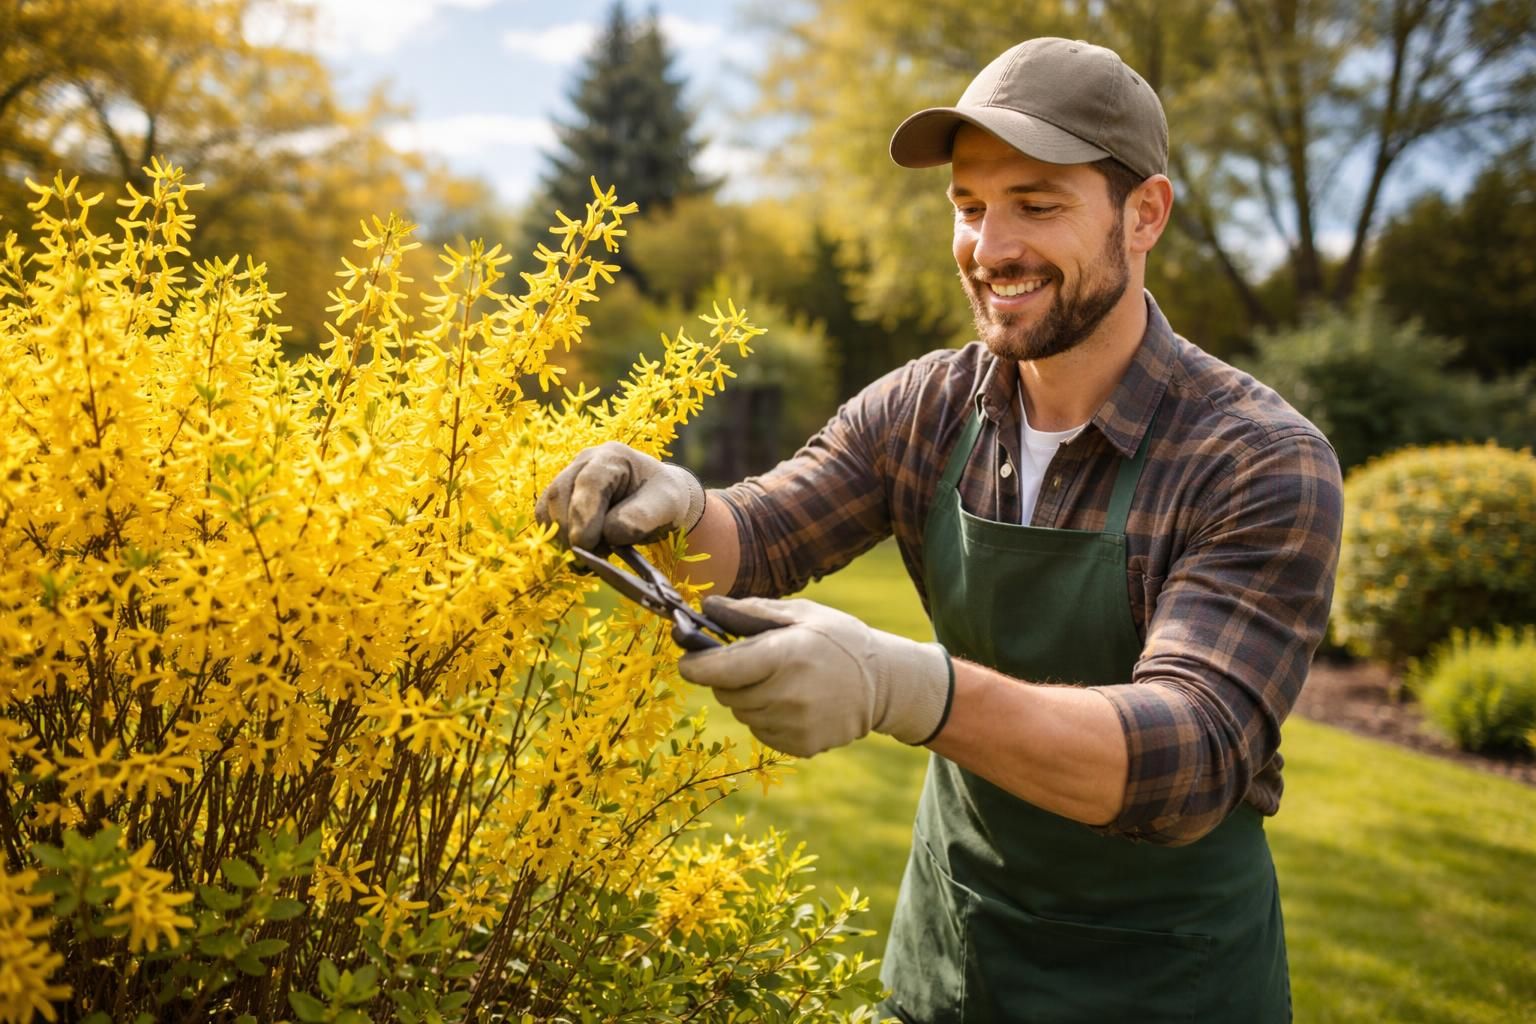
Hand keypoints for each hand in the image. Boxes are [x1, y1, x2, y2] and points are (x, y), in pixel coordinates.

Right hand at [535, 442, 705, 549]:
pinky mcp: (560, 498)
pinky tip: (580, 553)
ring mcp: (568, 477)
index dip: (583, 515)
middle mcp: (585, 461)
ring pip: (548, 508)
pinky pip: (546, 519)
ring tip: (591, 556)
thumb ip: (641, 517)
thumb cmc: (664, 500)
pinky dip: (557, 540)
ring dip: (562, 539)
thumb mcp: (666, 506)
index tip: (586, 546)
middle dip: (571, 532)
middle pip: (561, 494)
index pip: (589, 482)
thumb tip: (609, 532)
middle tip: (591, 558)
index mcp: (613, 457)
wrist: (657, 501)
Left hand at [678, 596, 952, 757]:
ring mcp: (794, 726)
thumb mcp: (800, 613)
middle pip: (726, 693)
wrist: (885, 683)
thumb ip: (750, 612)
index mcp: (784, 655)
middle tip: (753, 663)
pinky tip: (794, 701)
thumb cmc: (838, 639)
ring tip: (781, 681)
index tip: (687, 662)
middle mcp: (786, 695)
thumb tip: (706, 606)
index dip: (695, 667)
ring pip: (743, 713)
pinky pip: (762, 732)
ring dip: (749, 697)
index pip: (718, 670)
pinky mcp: (800, 746)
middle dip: (728, 677)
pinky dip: (767, 717)